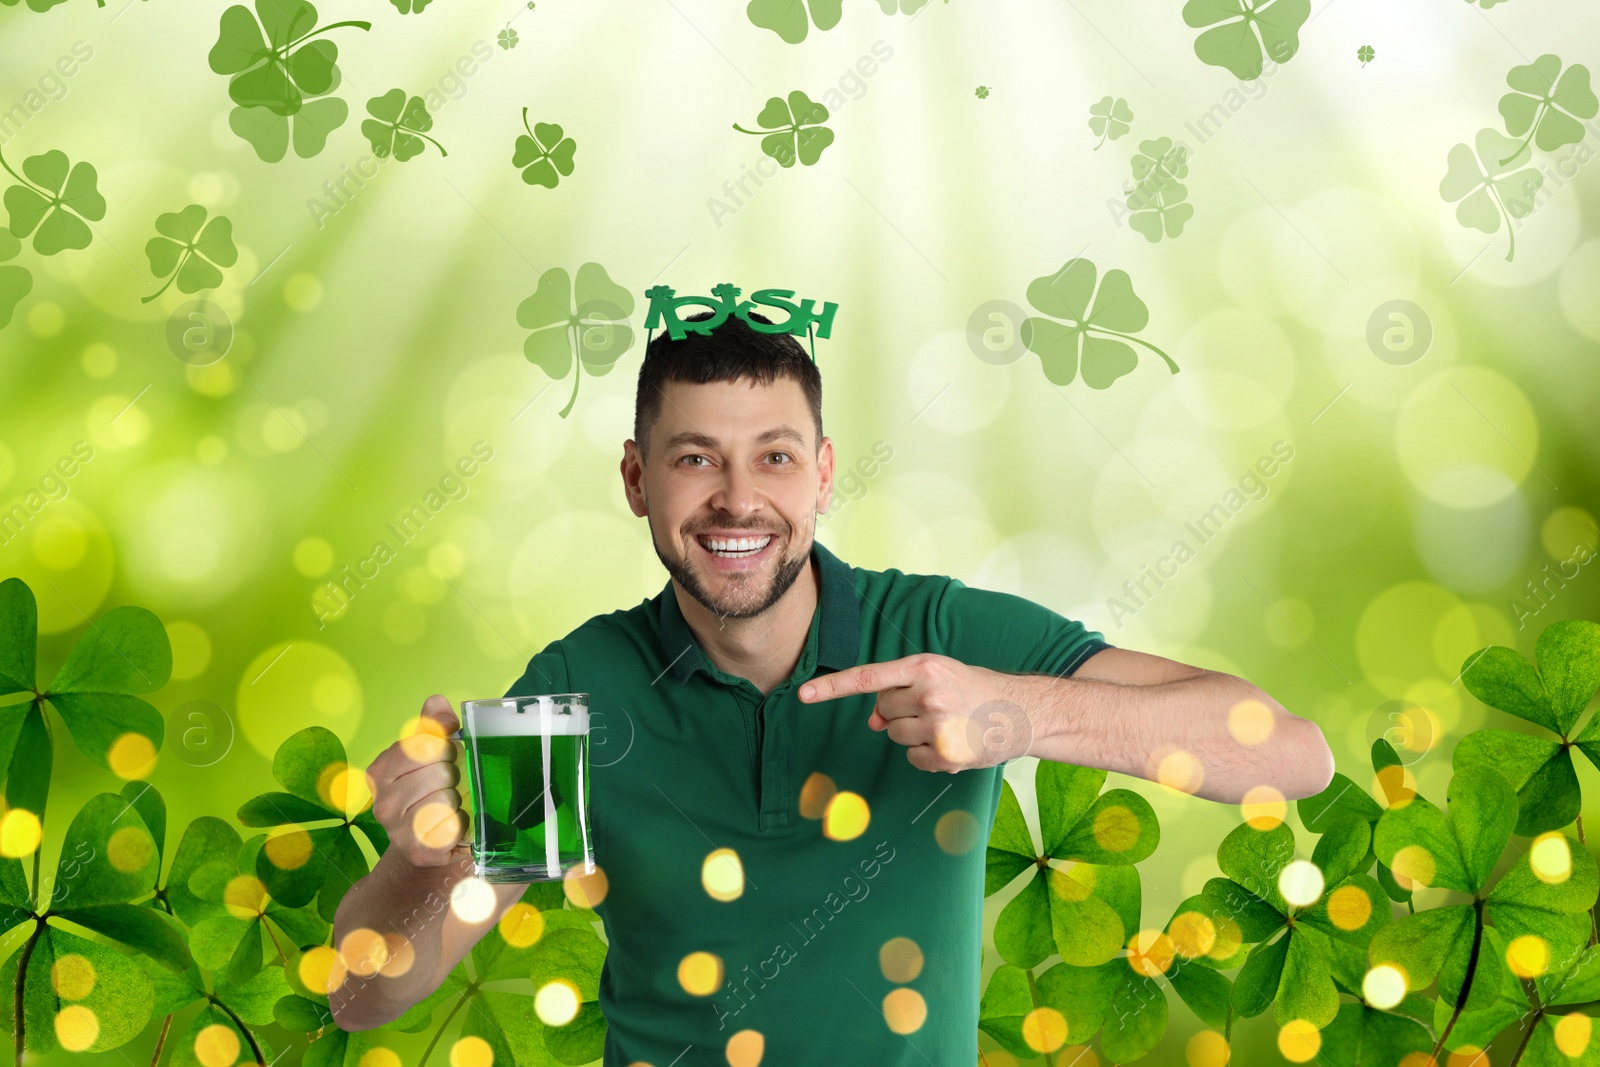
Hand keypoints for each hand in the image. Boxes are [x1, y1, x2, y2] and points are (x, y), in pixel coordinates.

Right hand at [368, 694, 469, 866]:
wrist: (428, 840)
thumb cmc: (431, 788)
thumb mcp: (431, 751)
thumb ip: (434, 724)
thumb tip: (437, 703)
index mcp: (381, 771)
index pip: (424, 746)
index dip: (444, 748)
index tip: (444, 756)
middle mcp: (382, 802)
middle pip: (440, 773)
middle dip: (453, 776)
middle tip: (448, 786)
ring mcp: (397, 831)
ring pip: (447, 799)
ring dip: (457, 801)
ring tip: (449, 806)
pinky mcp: (418, 851)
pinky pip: (452, 826)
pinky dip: (460, 824)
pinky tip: (451, 826)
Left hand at [797, 653, 1032, 771]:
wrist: (1022, 712)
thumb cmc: (975, 689)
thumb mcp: (938, 677)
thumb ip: (901, 690)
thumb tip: (872, 721)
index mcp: (923, 667)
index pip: (867, 678)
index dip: (831, 687)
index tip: (801, 695)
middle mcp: (927, 694)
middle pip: (882, 711)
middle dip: (899, 712)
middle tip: (934, 708)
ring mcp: (936, 727)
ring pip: (894, 736)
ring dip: (912, 734)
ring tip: (946, 724)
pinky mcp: (945, 754)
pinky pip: (912, 759)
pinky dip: (926, 755)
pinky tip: (951, 743)